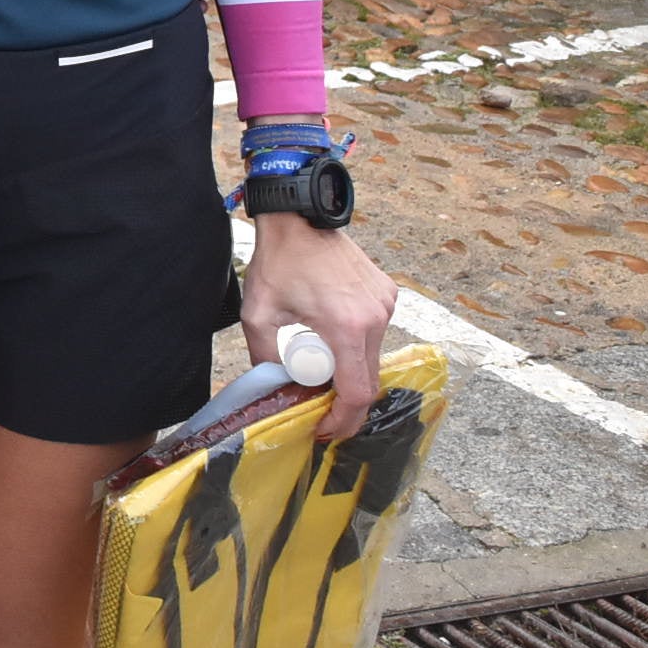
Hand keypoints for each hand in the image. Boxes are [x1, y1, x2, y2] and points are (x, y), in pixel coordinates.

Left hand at [240, 216, 395, 439]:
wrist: (299, 219)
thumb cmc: (278, 263)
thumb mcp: (258, 315)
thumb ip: (265, 357)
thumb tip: (275, 388)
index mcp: (346, 327)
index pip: (357, 392)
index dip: (343, 418)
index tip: (325, 427)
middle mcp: (374, 318)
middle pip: (368, 379)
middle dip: (347, 402)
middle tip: (323, 411)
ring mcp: (386, 305)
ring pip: (374, 356)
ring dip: (351, 369)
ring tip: (323, 367)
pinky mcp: (388, 294)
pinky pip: (376, 332)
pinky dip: (357, 343)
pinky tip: (334, 335)